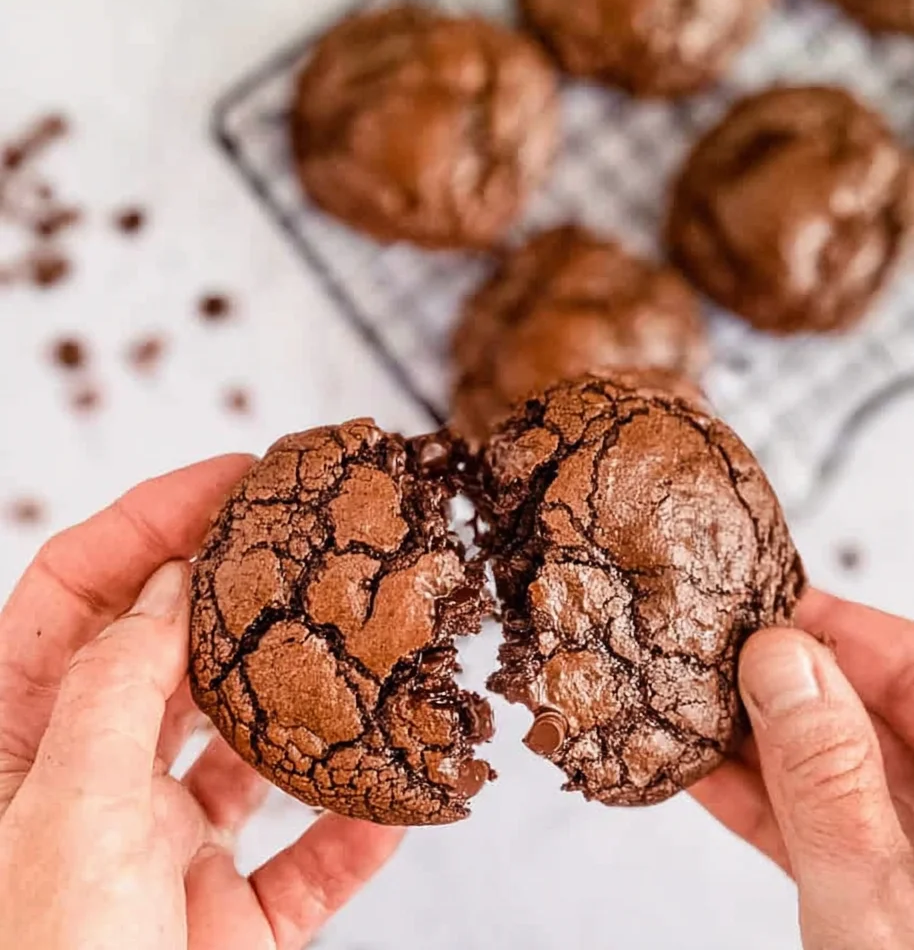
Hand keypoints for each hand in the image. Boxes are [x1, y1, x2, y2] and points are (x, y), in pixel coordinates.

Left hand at [0, 458, 402, 949]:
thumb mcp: (64, 807)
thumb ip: (120, 685)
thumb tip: (173, 583)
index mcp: (18, 745)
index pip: (76, 591)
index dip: (149, 519)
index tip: (234, 475)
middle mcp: (90, 784)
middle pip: (174, 655)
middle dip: (247, 592)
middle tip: (324, 536)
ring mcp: (161, 854)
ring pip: (252, 753)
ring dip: (316, 708)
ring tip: (379, 648)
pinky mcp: (227, 926)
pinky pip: (306, 864)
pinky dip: (359, 832)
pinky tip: (408, 798)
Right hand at [692, 588, 913, 948]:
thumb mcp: (884, 902)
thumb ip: (829, 775)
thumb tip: (782, 658)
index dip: (837, 627)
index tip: (757, 602)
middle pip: (874, 711)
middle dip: (780, 680)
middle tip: (699, 646)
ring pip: (838, 768)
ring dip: (755, 741)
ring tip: (678, 702)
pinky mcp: (890, 897)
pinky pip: (822, 827)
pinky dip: (760, 803)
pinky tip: (695, 772)